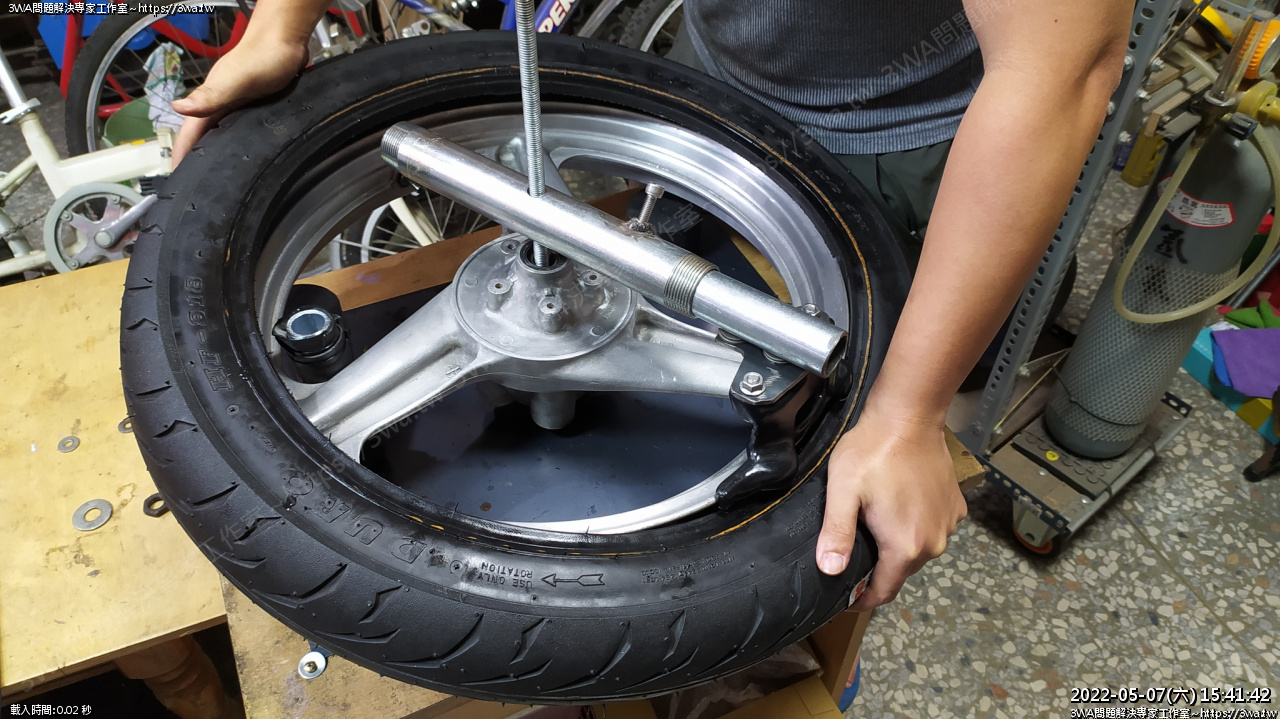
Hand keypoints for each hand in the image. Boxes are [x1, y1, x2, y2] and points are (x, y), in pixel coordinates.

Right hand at [171, 34, 308, 164]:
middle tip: (196, 181)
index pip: (189, 132)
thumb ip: (210, 96)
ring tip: (218, 173)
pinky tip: (245, 149)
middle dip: (196, 157)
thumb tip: (178, 108)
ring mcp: (238, 103)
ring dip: (217, 150)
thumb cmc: (263, 57)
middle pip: (203, 135)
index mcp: (210, 100)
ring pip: (222, 132)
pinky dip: (238, 140)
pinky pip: (241, 126)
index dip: (181, 154)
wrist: (287, 40)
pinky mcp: (256, 104)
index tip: (175, 176)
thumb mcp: (235, 81)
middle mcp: (221, 103)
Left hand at [815, 404, 966, 610]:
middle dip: (877, 569)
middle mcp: (933, 543)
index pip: (883, 591)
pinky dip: (915, 526)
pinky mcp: (955, 507)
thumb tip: (830, 570)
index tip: (845, 598)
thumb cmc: (872, 451)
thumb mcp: (843, 492)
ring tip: (874, 526)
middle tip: (852, 551)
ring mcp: (947, 524)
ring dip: (897, 546)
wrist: (909, 417)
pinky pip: (932, 529)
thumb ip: (836, 534)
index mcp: (904, 546)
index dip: (862, 598)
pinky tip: (898, 506)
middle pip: (901, 571)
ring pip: (918, 550)